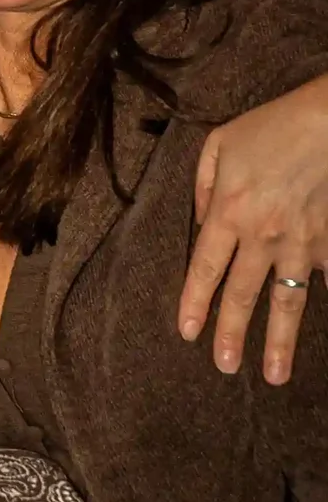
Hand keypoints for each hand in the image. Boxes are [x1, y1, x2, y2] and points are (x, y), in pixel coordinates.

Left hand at [183, 71, 327, 382]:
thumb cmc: (272, 126)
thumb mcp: (219, 145)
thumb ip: (203, 187)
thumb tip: (201, 222)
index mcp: (229, 212)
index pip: (205, 269)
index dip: (195, 304)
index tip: (188, 334)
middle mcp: (263, 236)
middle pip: (243, 296)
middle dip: (232, 335)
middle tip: (226, 368)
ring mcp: (302, 244)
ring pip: (288, 302)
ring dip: (280, 342)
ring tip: (275, 375)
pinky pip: (326, 279)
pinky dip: (324, 298)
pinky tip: (321, 329)